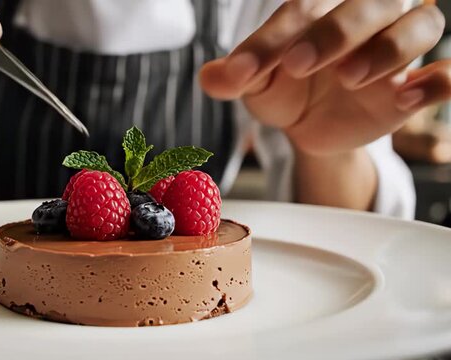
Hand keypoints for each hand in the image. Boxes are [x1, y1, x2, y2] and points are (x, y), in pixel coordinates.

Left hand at [200, 0, 445, 156]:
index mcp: (321, 7)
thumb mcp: (255, 84)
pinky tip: (406, 96)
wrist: (308, 124)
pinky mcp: (415, 86)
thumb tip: (209, 78)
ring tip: (349, 77)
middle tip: (295, 65)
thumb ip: (237, 76)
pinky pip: (446, 74)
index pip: (302, 8)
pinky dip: (436, 82)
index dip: (271, 39)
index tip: (241, 73)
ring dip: (386, 49)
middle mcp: (365, 17)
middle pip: (370, 3)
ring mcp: (395, 49)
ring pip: (420, 25)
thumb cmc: (285, 88)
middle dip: (334, 32)